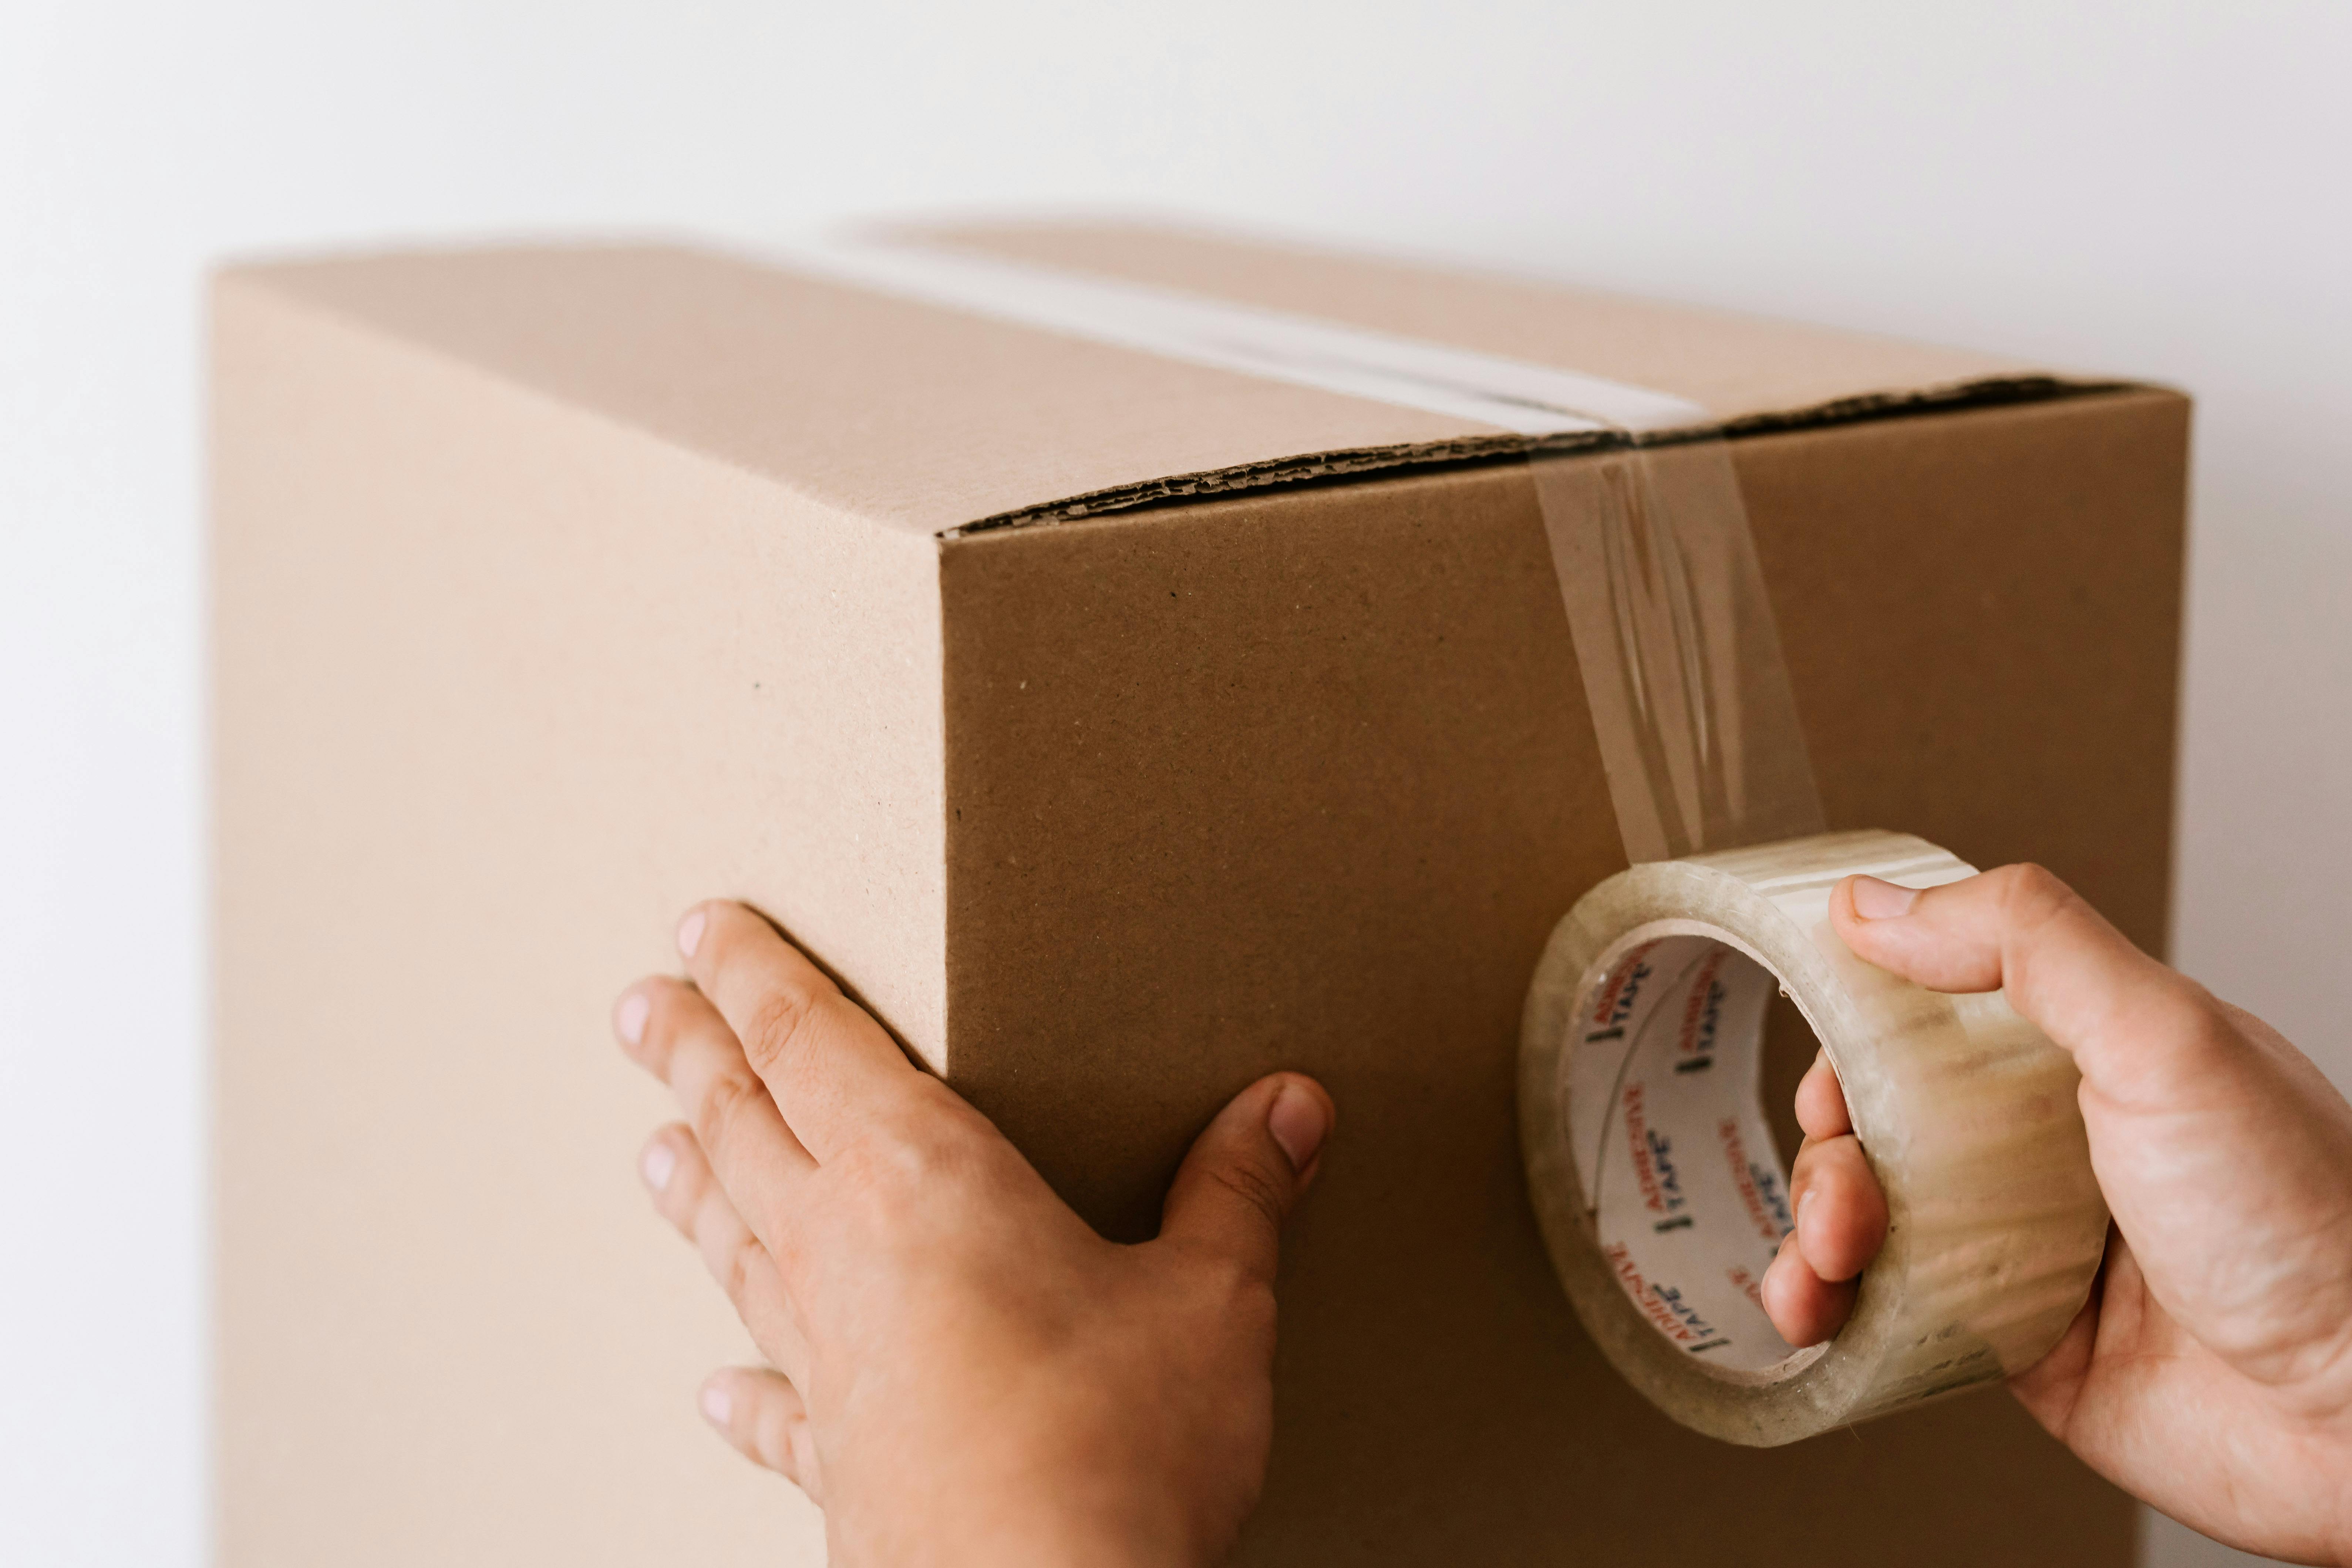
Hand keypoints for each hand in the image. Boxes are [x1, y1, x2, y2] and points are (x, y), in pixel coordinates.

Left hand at [612, 901, 1331, 1567]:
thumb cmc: (1113, 1453)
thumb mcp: (1209, 1300)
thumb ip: (1238, 1196)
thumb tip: (1286, 1110)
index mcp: (921, 1180)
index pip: (812, 1043)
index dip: (755, 976)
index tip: (704, 930)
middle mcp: (843, 1257)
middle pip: (742, 1125)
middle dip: (693, 1055)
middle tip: (642, 1008)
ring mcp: (826, 1365)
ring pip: (734, 1245)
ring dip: (694, 1185)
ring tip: (653, 1146)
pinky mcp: (835, 1462)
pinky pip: (773, 1405)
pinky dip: (743, 1391)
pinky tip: (715, 1389)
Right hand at [1761, 865, 2351, 1564]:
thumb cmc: (2307, 1223)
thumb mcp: (2168, 1038)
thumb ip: (2028, 944)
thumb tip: (1880, 902)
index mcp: (2089, 1054)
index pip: (1937, 1005)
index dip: (1859, 1018)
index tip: (1823, 1041)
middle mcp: (2052, 1142)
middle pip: (1883, 1112)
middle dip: (1830, 1137)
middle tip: (1843, 1171)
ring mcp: (2025, 1242)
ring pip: (1867, 1213)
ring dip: (1814, 1225)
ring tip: (1831, 1257)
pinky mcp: (2006, 1339)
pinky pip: (1883, 1309)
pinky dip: (1826, 1307)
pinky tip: (1817, 1309)